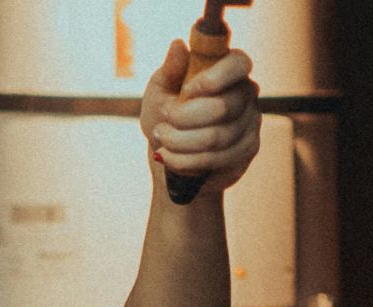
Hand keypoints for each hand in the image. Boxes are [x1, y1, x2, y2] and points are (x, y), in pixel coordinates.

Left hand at [142, 39, 261, 196]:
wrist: (166, 152)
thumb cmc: (164, 114)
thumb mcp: (159, 90)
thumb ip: (170, 70)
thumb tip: (178, 45)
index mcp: (226, 70)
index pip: (238, 64)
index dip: (215, 78)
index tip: (188, 90)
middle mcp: (245, 93)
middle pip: (222, 107)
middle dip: (182, 119)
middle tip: (162, 122)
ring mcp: (250, 121)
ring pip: (216, 137)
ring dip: (178, 142)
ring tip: (161, 139)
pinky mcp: (247, 148)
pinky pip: (215, 158)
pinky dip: (183, 161)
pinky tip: (169, 157)